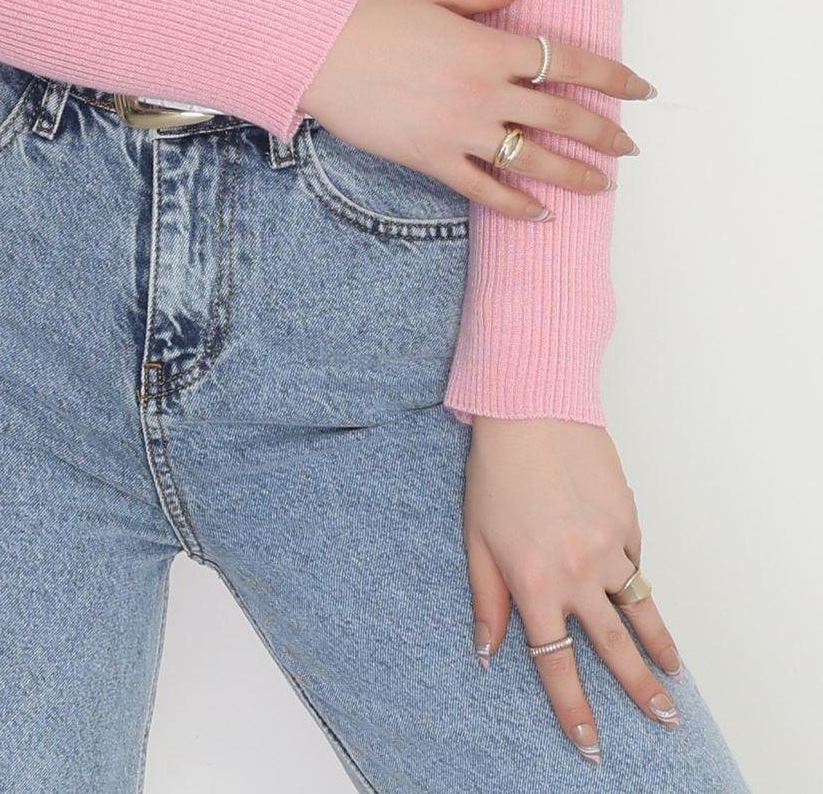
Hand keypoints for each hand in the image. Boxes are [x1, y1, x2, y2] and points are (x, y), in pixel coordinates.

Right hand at [300, 0, 654, 221]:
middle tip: (630, 148)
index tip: (642, 90)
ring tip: (603, 186)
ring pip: (534, 159)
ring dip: (575, 175)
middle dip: (605, 134)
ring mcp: (461, 130)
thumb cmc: (371, 14)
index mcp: (491, 46)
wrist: (316, 51)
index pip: (570, 63)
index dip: (613, 78)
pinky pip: (484, 189)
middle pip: (563, 116)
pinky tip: (541, 215)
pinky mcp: (432, 158)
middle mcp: (486, 92)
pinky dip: (516, 206)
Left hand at [464, 417, 682, 765]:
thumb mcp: (477, 538)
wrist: (532, 407)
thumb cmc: (496, 470)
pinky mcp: (628, 519)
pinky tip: (636, 587)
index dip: (574, 708)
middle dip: (639, 690)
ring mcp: (608, 546)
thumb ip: (487, 598)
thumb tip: (488, 652)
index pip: (556, 662)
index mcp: (533, 582)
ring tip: (672, 673)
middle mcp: (577, 572)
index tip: (590, 742)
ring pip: (640, 608)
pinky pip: (635, 561)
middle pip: (615, 648)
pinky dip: (635, 578)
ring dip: (659, 645)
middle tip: (662, 719)